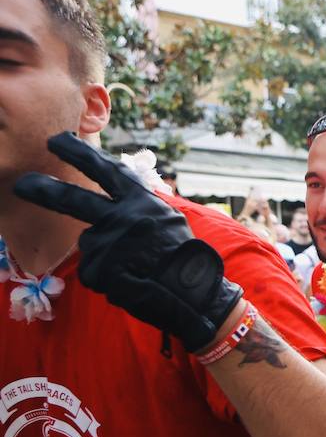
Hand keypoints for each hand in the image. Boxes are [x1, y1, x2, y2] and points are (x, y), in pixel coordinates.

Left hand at [13, 133, 242, 352]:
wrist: (193, 296)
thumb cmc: (185, 259)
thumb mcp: (169, 220)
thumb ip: (140, 206)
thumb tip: (118, 190)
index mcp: (141, 201)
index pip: (105, 170)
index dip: (78, 153)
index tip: (56, 141)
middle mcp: (122, 217)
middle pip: (73, 199)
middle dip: (43, 189)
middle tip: (22, 185)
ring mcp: (108, 243)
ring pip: (91, 244)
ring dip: (105, 256)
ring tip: (135, 269)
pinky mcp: (99, 269)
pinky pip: (93, 271)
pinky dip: (108, 278)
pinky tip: (131, 282)